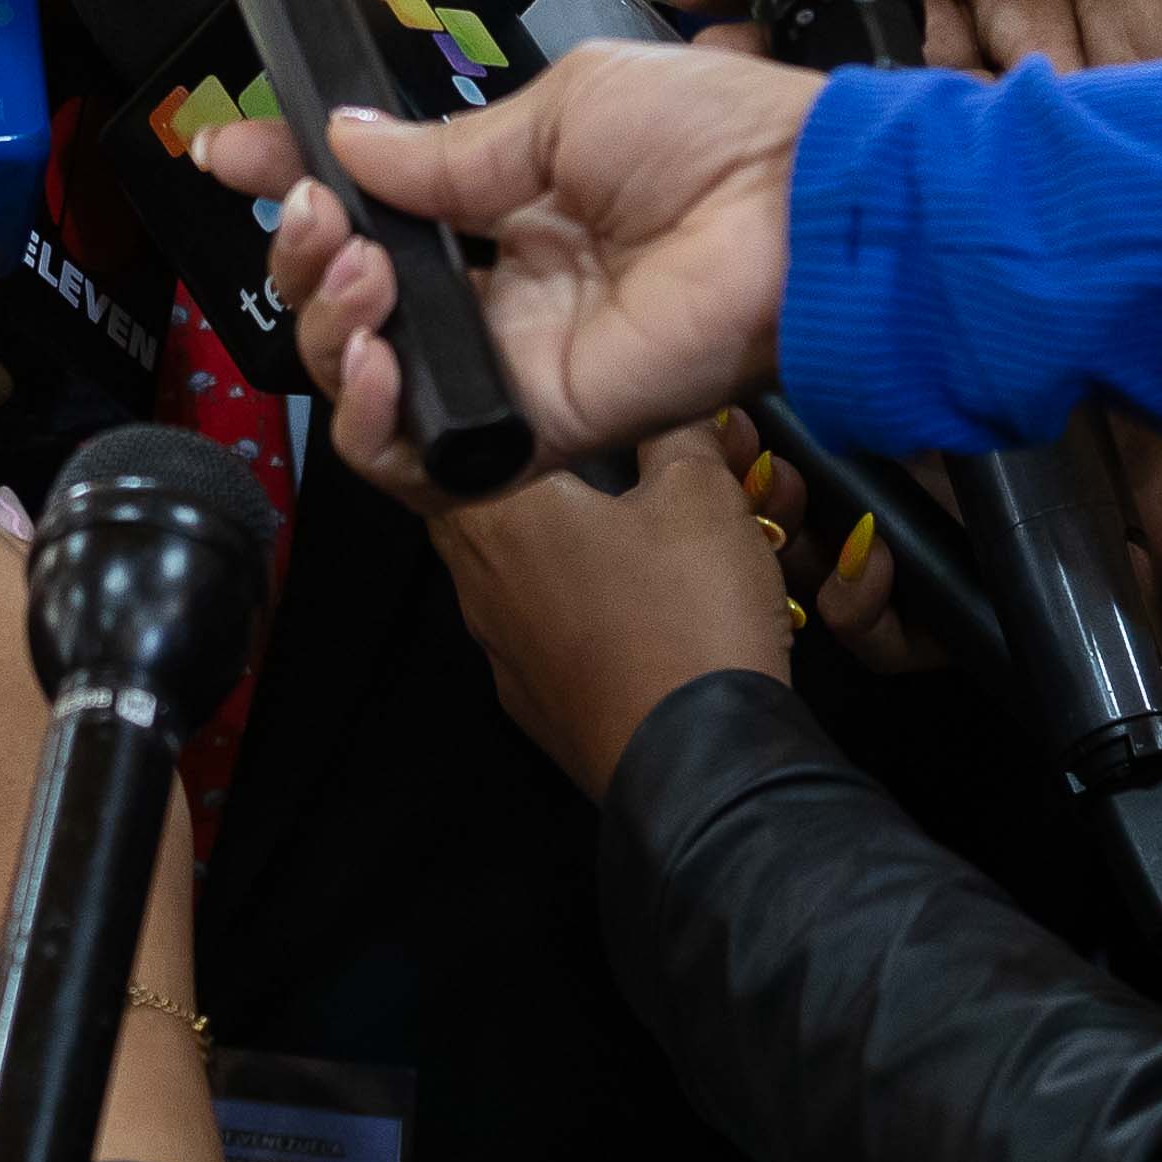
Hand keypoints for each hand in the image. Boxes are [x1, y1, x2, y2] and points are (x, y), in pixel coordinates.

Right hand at [202, 49, 810, 497]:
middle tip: (302, 207)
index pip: (376, 205)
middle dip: (300, 248)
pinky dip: (374, 414)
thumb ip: (449, 150)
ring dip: (328, 320)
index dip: (298, 180)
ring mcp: (517, 361)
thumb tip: (345, 143)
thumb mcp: (565, 109)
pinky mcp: (539, 427)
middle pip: (353, 298)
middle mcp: (506, 289)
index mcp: (514, 204)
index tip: (233, 148)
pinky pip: (425, 455)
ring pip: (371, 378)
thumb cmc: (715, 140)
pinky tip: (376, 352)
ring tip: (349, 265)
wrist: (804, 209)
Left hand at [429, 422, 795, 797]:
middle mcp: (477, 582)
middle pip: (484, 502)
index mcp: (495, 516)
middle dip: (541, 473)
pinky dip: (575, 603)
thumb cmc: (689, 619)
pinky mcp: (535, 700)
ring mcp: (500, 649)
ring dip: (561, 539)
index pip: (456, 437)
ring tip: (632, 523)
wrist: (705, 765)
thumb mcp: (702, 494)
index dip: (499, 408)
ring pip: (513, 568)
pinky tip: (632, 597)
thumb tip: (666, 402)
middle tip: (605, 456)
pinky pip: (540, 628)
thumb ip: (675, 431)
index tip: (546, 397)